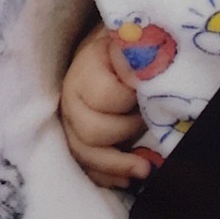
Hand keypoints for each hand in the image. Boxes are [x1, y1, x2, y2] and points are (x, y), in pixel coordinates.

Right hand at [59, 23, 150, 188]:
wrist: (113, 50)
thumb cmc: (130, 46)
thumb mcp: (135, 39)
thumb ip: (138, 51)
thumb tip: (139, 72)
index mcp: (87, 69)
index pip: (106, 96)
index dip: (130, 100)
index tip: (149, 93)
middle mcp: (71, 98)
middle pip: (92, 132)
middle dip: (125, 132)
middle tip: (148, 122)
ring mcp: (71, 122)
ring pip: (83, 154)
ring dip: (116, 165)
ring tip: (145, 170)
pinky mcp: (76, 139)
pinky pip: (84, 167)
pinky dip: (106, 176)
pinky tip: (127, 179)